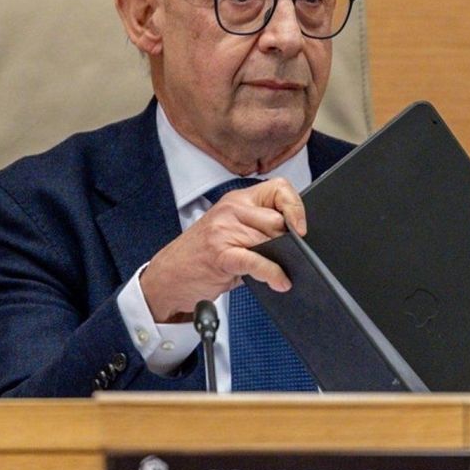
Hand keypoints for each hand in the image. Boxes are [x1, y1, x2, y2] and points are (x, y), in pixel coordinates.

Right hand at [139, 178, 306, 322]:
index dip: (295, 206)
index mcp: (236, 200)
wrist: (167, 276)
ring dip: (281, 260)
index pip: (278, 188)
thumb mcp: (229, 232)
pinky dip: (273, 274)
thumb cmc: (199, 256)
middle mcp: (230, 210)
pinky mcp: (221, 254)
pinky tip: (279, 282)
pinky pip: (258, 261)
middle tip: (285, 256)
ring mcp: (224, 231)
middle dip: (286, 241)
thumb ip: (257, 230)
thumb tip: (294, 241)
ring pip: (270, 240)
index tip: (302, 226)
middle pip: (277, 220)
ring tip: (281, 273)